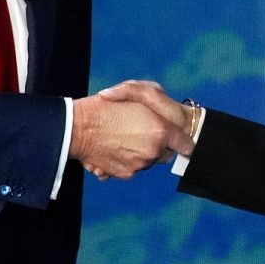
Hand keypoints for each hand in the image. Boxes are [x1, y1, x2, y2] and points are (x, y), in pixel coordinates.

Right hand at [69, 86, 193, 180]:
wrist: (79, 127)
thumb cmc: (107, 105)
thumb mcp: (137, 90)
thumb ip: (158, 102)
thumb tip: (167, 121)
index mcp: (161, 131)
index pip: (186, 144)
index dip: (182, 140)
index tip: (178, 139)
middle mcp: (153, 150)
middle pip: (165, 153)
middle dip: (158, 144)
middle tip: (141, 132)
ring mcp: (140, 164)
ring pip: (149, 161)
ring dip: (141, 152)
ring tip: (123, 137)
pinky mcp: (127, 174)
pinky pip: (134, 168)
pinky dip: (128, 160)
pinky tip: (115, 146)